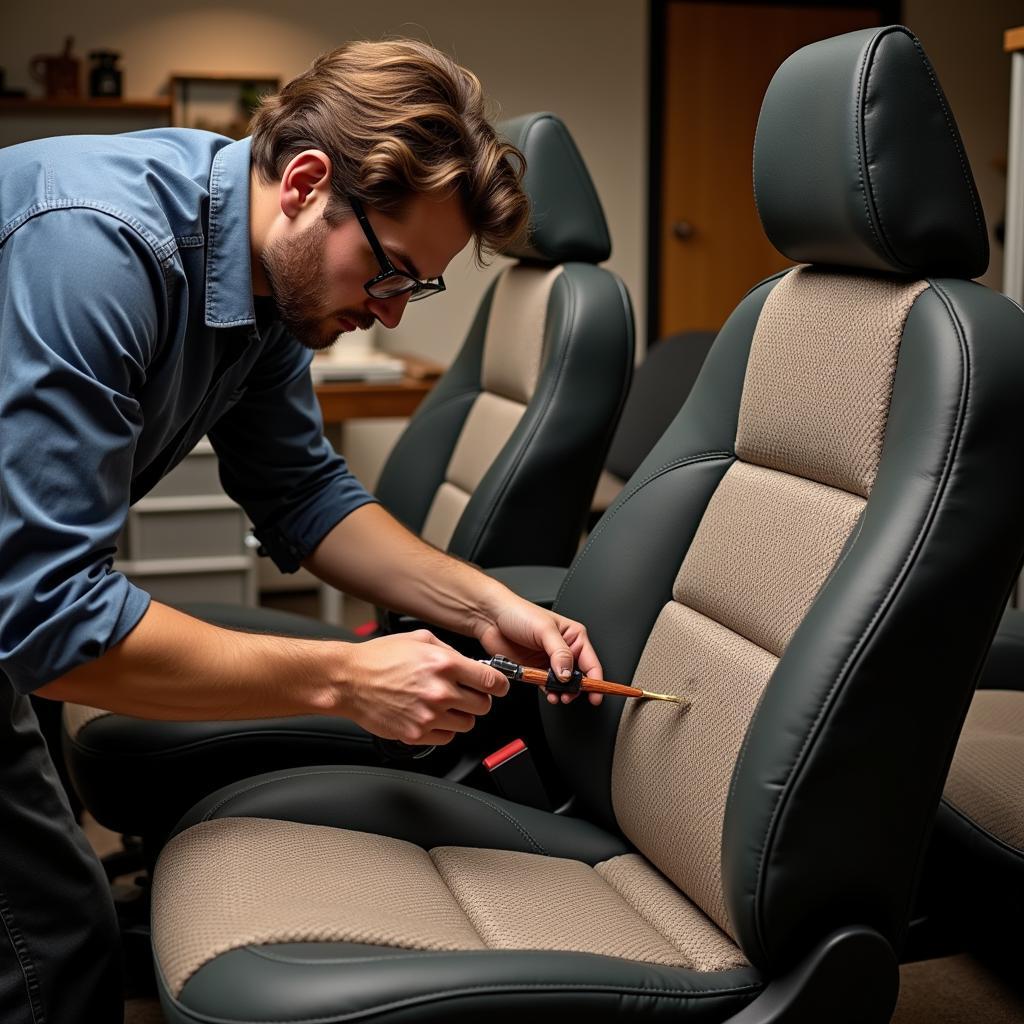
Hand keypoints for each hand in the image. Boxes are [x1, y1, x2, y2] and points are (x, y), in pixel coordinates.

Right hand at [338, 630, 507, 744]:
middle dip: (479, 699)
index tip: (498, 687)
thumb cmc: (380, 658)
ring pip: (468, 724)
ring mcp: (429, 716)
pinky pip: (447, 737)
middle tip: (466, 693)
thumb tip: (472, 664)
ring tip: (444, 704)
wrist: (349, 681)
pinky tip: (431, 715)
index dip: (499, 685)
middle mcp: (440, 691)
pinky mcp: (417, 734)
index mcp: (444, 664)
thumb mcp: (420, 639)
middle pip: (484, 706)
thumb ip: (450, 651)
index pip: (492, 681)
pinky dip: (444, 729)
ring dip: (461, 715)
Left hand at [476, 598, 603, 705]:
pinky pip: (546, 685)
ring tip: (558, 696)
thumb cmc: (518, 613)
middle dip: (577, 689)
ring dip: (562, 692)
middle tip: (570, 695)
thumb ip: (559, 653)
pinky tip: (548, 693)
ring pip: (563, 683)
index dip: (595, 680)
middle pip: (579, 676)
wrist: (491, 618)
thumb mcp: (544, 630)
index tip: (595, 694)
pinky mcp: (535, 669)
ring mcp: (549, 660)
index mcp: (573, 636)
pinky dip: (549, 692)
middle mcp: (563, 649)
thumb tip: (568, 674)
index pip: (591, 662)